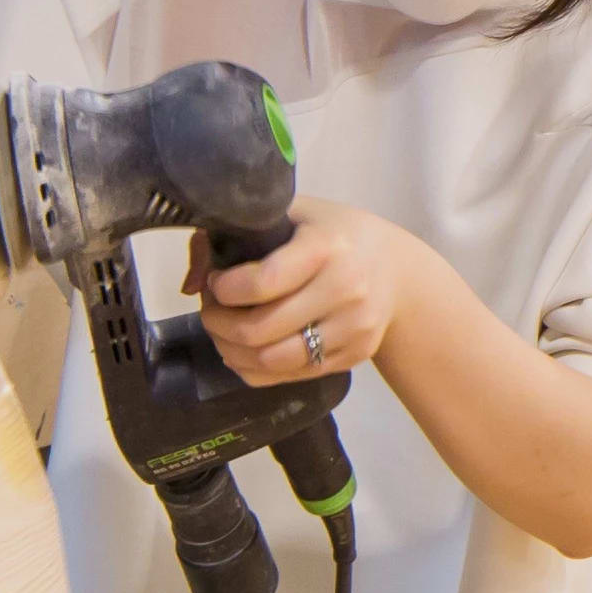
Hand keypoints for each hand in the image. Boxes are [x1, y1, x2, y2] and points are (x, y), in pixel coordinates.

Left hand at [201, 204, 421, 386]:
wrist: (399, 272)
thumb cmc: (337, 236)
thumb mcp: (294, 215)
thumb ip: (235, 234)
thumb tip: (192, 284)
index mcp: (327, 247)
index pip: (263, 282)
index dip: (224, 289)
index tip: (216, 282)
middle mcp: (345, 289)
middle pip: (260, 330)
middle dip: (219, 324)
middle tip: (212, 311)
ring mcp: (353, 328)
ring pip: (272, 361)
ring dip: (233, 352)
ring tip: (225, 334)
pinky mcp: (353, 356)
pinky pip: (289, 377)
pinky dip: (256, 369)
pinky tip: (248, 350)